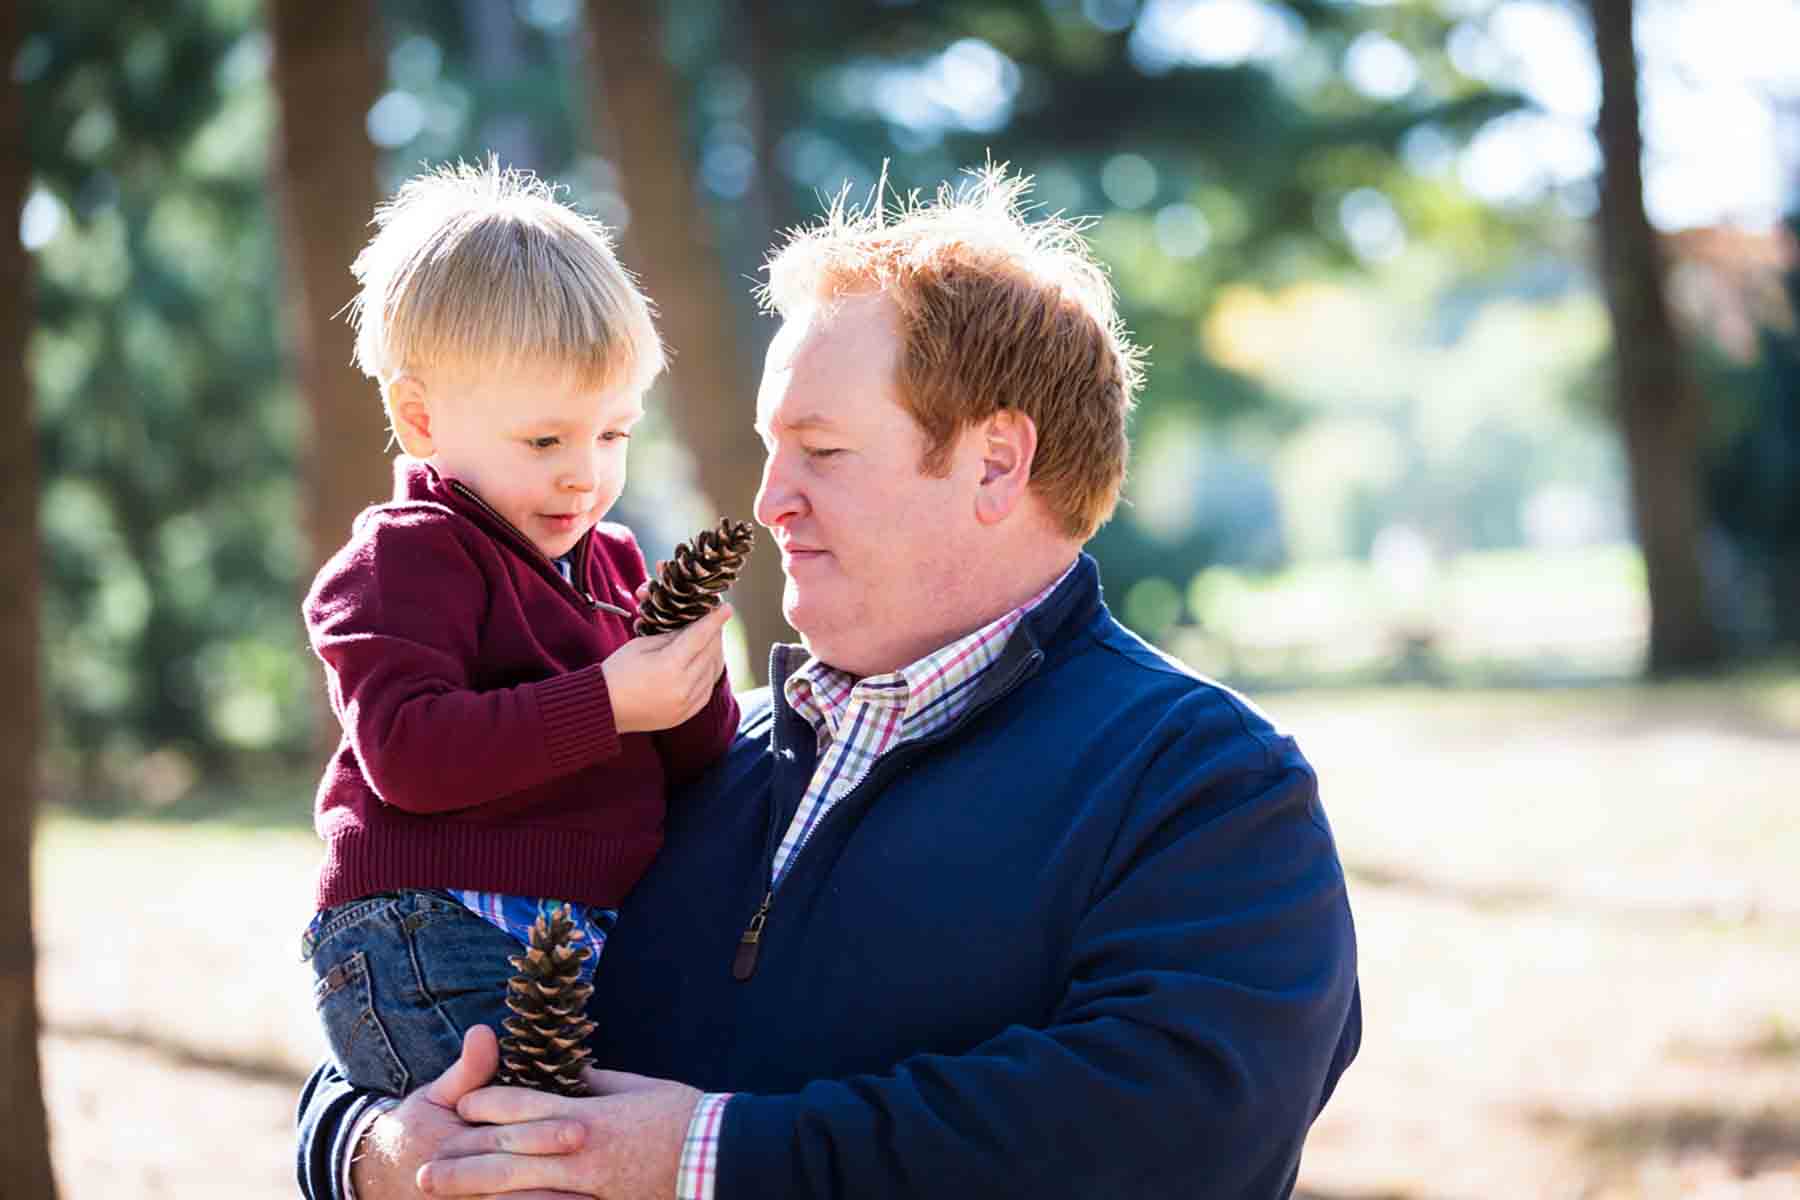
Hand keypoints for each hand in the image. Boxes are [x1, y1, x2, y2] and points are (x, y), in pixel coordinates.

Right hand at [350, 1026, 588, 1198]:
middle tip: (598, 1162)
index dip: (541, 1133)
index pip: (502, 1138)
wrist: (381, 1175)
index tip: (581, 1127)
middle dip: (556, 1171)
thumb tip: (483, 1031)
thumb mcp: (436, 1094)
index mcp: (453, 1144)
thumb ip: (467, 1070)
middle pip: (513, 1177)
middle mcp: (458, 1181)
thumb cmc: (420, 1126)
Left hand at [416, 1069, 700, 1198]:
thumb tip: (572, 1076)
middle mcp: (577, 1149)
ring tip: (443, 1196)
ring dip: (478, 1192)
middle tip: (422, 1174)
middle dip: (461, 1163)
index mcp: (586, 1112)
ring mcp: (586, 1185)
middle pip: (506, 1153)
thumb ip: (599, 1083)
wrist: (718, 1156)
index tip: (460, 1104)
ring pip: (519, 1189)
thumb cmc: (682, 1116)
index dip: (485, 1103)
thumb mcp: (638, 1087)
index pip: (522, 1104)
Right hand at [601, 604, 730, 733]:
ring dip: (712, 654)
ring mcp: (686, 705)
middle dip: (714, 635)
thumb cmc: (618, 671)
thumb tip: (695, 626)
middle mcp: (683, 688)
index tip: (726, 608)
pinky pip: (706, 689)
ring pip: (712, 672)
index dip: (714, 620)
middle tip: (713, 622)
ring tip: (707, 640)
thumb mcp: (642, 645)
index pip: (699, 637)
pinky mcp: (686, 715)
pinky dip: (707, 674)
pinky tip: (702, 663)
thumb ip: (672, 636)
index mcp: (669, 667)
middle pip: (710, 654)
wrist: (604, 708)